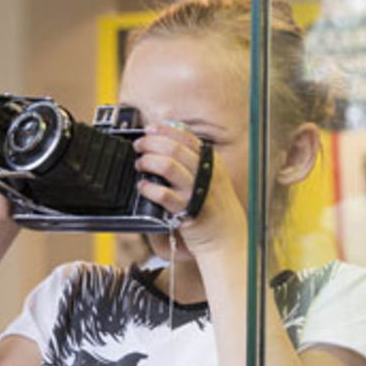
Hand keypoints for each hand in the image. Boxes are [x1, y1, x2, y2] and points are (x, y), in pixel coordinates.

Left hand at [134, 123, 245, 260]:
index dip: (164, 130)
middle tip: (139, 146)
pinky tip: (142, 187)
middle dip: (151, 143)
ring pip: (167, 166)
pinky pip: (163, 195)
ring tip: (140, 164)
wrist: (227, 236)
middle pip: (173, 147)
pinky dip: (149, 188)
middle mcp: (206, 172)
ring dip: (148, 162)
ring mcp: (197, 191)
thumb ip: (193, 161)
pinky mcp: (187, 211)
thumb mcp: (211, 176)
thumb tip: (165, 143)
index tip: (149, 129)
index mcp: (211, 160)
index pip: (186, 136)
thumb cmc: (213, 205)